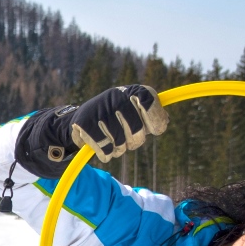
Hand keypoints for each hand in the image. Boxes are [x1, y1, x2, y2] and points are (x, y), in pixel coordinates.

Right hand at [13, 84, 166, 178]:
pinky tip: (101, 146)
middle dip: (134, 140)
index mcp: (132, 92)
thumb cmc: (114, 118)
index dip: (155, 121)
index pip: (151, 105)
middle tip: (125, 135)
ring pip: (122, 145)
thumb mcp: (135, 112)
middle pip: (139, 133)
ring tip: (111, 139)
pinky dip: (105, 154)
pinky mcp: (86, 125)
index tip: (153, 129)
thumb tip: (164, 122)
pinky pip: (106, 151)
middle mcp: (117, 97)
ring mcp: (101, 110)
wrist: (80, 121)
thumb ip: (151, 114)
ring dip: (118, 148)